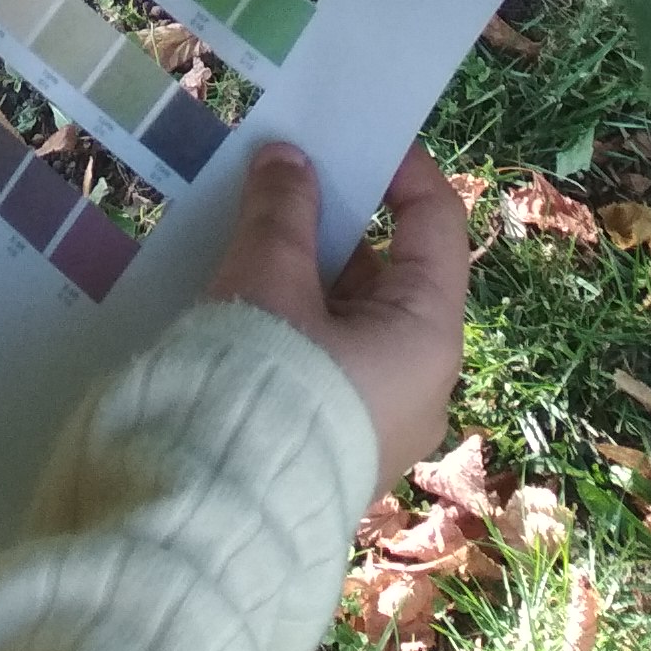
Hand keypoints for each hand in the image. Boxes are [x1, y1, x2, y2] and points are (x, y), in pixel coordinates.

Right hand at [207, 140, 469, 497]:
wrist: (214, 518)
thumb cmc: (264, 383)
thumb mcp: (268, 281)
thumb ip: (282, 212)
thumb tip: (289, 160)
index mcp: (429, 335)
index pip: (436, 224)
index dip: (399, 168)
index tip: (348, 132)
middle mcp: (421, 381)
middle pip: (392, 273)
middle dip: (335, 221)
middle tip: (280, 179)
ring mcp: (380, 421)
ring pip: (354, 319)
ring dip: (308, 271)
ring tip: (248, 231)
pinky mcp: (337, 448)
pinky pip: (329, 361)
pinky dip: (296, 320)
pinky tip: (241, 298)